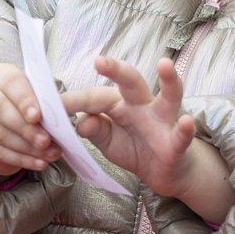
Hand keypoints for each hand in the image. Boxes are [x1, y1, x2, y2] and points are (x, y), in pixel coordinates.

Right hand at [0, 63, 60, 181]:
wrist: (2, 114)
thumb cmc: (25, 100)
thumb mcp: (37, 94)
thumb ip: (47, 102)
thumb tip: (61, 114)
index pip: (10, 83)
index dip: (24, 100)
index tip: (37, 116)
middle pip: (0, 109)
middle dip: (25, 129)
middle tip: (46, 142)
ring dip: (24, 148)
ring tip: (47, 156)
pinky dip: (16, 160)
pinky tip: (36, 163)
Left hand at [60, 56, 196, 198]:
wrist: (162, 172)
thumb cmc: (134, 148)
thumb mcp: (107, 142)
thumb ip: (95, 131)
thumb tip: (79, 122)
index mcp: (120, 104)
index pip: (94, 97)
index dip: (72, 101)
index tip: (48, 106)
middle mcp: (143, 104)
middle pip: (131, 81)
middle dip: (116, 69)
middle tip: (99, 61)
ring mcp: (163, 120)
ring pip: (169, 95)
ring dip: (169, 80)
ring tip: (165, 65)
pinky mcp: (178, 141)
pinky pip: (182, 133)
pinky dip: (185, 128)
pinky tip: (186, 122)